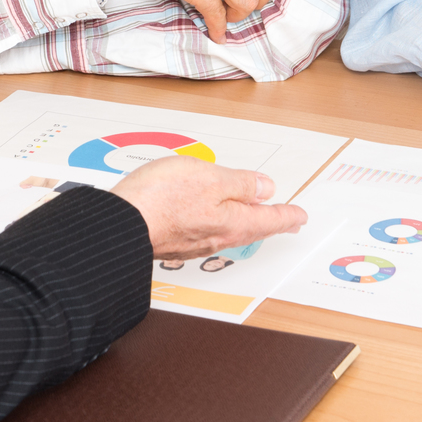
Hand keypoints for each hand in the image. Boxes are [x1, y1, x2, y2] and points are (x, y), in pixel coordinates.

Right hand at [109, 156, 306, 259]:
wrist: (120, 225)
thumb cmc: (162, 199)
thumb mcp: (209, 178)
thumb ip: (239, 183)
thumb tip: (265, 189)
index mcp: (233, 222)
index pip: (270, 218)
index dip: (288, 214)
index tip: (301, 215)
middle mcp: (217, 238)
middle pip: (252, 229)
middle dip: (271, 222)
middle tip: (287, 220)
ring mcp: (194, 243)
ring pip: (230, 231)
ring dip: (247, 224)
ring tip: (255, 217)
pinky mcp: (174, 241)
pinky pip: (208, 232)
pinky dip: (221, 225)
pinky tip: (214, 220)